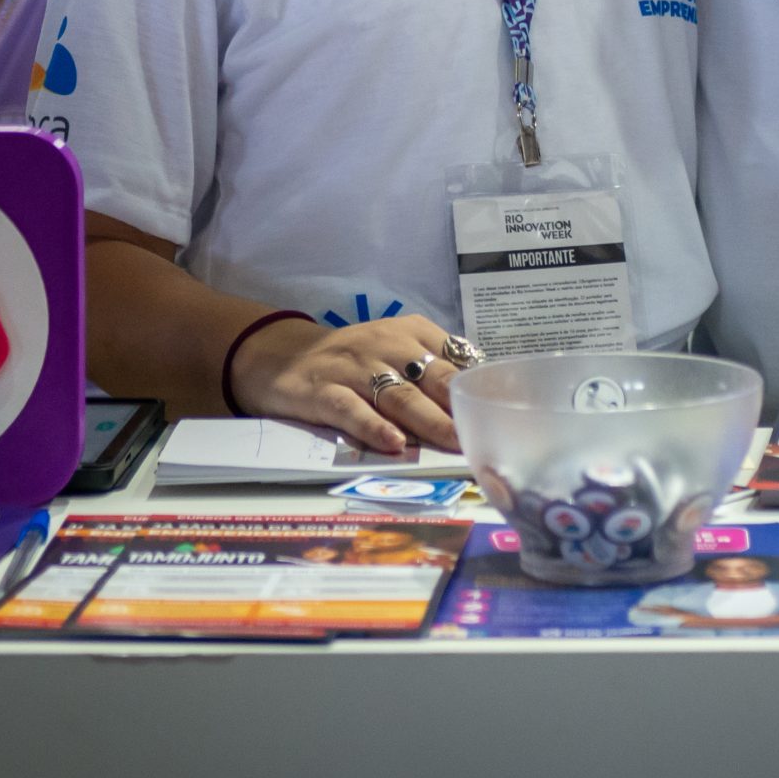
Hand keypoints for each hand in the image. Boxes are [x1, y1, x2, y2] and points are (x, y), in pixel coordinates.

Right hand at [228, 312, 466, 453]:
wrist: (279, 354)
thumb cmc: (350, 359)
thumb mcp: (393, 350)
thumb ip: (431, 370)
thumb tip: (478, 401)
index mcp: (408, 332)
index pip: (452, 356)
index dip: (476, 385)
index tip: (499, 410)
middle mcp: (384, 346)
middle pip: (431, 378)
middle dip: (459, 407)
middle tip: (484, 434)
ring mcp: (353, 369)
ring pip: (398, 395)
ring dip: (428, 421)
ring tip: (452, 442)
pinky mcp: (322, 392)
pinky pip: (351, 409)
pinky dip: (373, 426)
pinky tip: (393, 444)